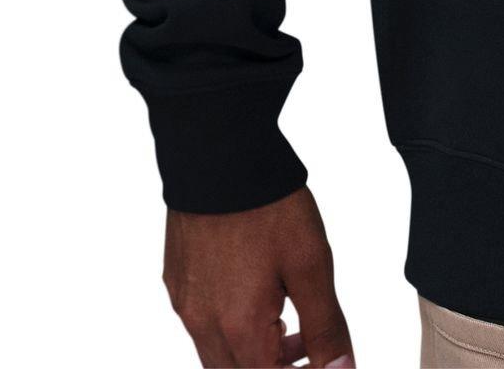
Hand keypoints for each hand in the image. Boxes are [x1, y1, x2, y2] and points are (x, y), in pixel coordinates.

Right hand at [162, 184, 354, 366]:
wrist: (219, 155)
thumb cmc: (268, 207)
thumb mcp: (311, 265)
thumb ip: (326, 325)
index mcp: (239, 328)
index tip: (322, 363)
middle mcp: (202, 324)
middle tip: (310, 351)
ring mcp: (185, 302)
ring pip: (218, 352)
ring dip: (254, 350)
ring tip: (290, 324)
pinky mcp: (177, 279)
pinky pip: (202, 322)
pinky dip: (232, 325)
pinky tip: (257, 294)